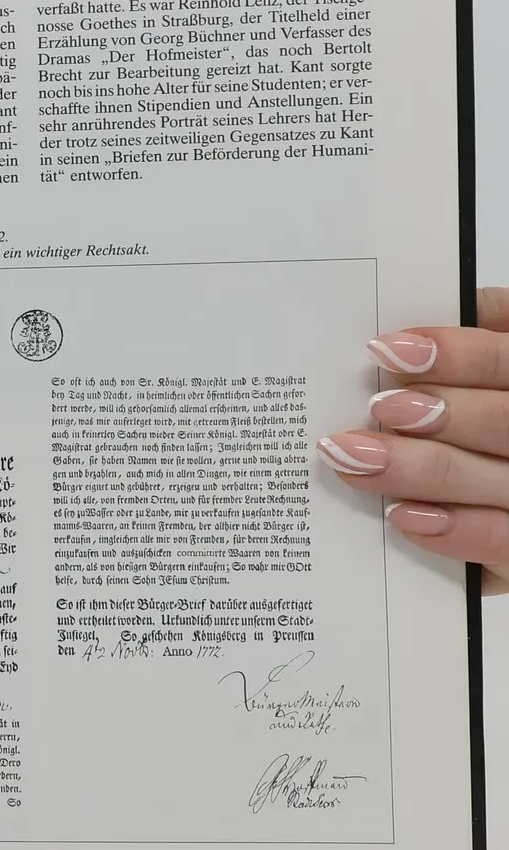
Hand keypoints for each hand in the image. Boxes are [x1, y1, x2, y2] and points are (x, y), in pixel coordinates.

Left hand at [319, 287, 508, 593]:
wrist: (502, 496)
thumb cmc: (489, 419)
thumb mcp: (494, 366)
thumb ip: (489, 329)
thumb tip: (453, 306)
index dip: (459, 354)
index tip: (389, 349)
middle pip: (507, 421)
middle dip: (440, 412)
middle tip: (377, 407)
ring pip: (498, 481)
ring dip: (421, 469)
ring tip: (355, 457)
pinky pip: (503, 543)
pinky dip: (456, 531)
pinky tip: (403, 516)